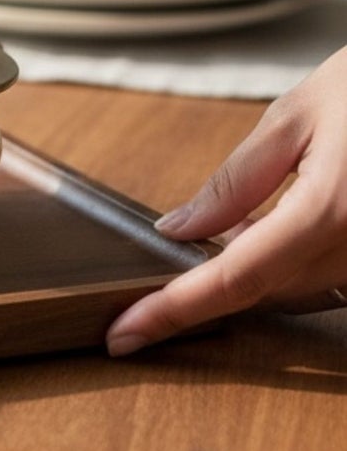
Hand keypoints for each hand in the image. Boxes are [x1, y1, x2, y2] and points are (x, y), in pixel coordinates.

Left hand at [107, 48, 346, 354]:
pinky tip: (265, 229)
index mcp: (331, 210)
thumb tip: (180, 228)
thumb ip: (236, 181)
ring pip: (301, 287)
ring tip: (217, 233)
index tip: (125, 333)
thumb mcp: (297, 117)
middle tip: (154, 277)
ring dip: (256, 266)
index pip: (234, 277)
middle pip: (267, 289)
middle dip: (209, 282)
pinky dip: (293, 259)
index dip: (174, 309)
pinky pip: (332, 274)